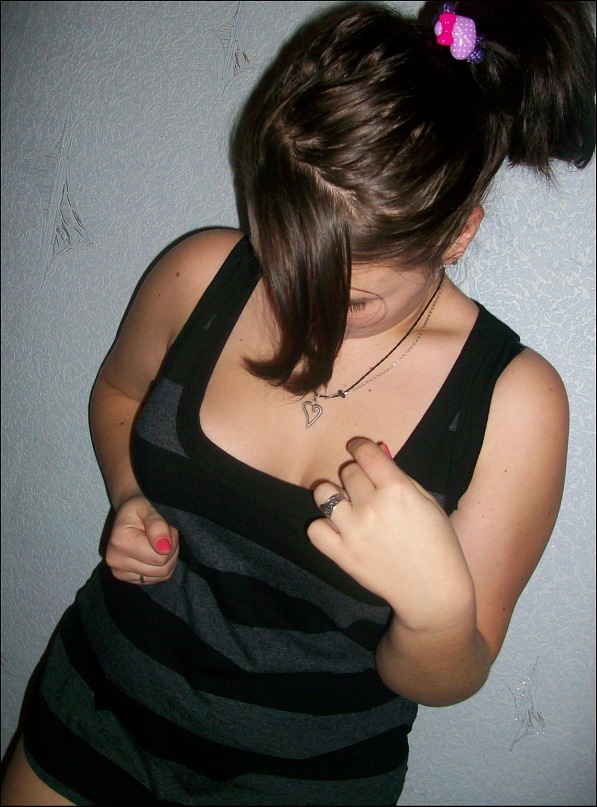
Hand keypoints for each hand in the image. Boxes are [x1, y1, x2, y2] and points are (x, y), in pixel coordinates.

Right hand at [105, 495, 178, 584]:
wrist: (126, 515)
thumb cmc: (137, 509)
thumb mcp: (147, 508)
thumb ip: (157, 526)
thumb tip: (164, 548)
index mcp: (119, 543)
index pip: (160, 558)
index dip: (171, 542)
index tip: (167, 528)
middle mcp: (116, 562)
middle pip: (162, 569)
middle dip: (171, 551)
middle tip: (167, 534)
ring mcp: (120, 573)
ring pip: (161, 575)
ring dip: (168, 559)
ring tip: (162, 542)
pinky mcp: (127, 579)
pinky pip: (156, 579)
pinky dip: (162, 567)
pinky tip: (156, 553)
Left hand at [307, 438, 474, 629]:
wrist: (432, 591)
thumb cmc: (437, 544)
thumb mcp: (427, 502)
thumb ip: (400, 476)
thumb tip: (378, 450)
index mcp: (397, 490)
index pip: (366, 453)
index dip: (360, 446)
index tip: (358, 447)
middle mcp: (372, 507)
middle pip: (348, 472)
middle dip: (356, 476)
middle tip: (367, 490)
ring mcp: (353, 531)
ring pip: (324, 494)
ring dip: (335, 496)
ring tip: (348, 507)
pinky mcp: (341, 554)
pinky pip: (314, 528)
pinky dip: (323, 526)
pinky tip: (338, 529)